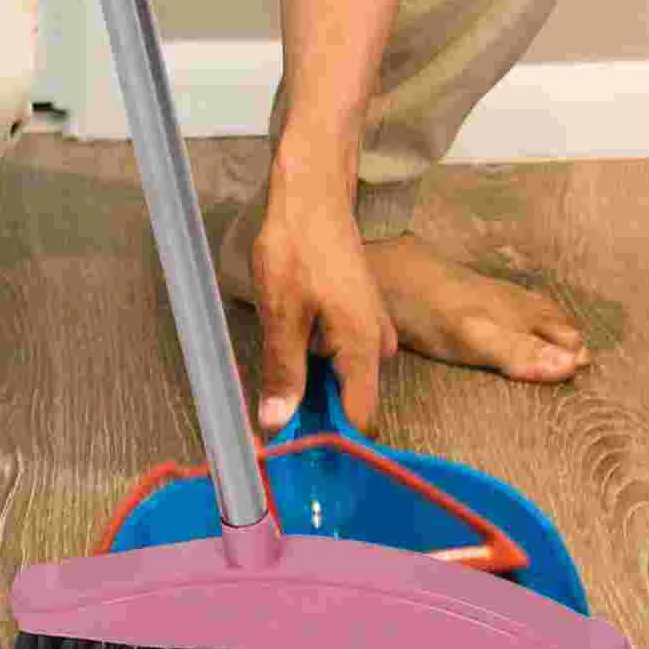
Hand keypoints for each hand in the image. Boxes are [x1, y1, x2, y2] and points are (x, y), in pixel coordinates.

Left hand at [250, 180, 397, 436]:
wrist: (313, 193)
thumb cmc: (298, 246)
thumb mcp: (281, 312)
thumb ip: (283, 371)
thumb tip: (277, 424)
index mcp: (364, 349)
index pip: (359, 421)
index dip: (329, 443)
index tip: (296, 455)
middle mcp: (378, 344)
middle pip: (350, 403)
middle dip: (314, 415)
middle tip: (271, 420)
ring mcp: (371, 328)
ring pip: (342, 378)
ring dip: (311, 386)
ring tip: (274, 385)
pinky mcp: (359, 316)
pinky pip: (340, 356)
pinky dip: (314, 362)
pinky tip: (288, 351)